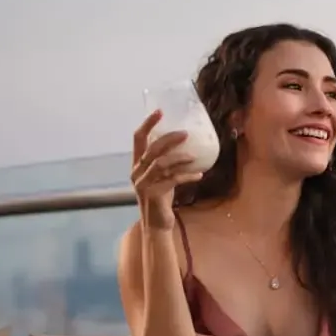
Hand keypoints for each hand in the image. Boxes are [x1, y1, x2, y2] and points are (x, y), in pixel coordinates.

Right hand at [130, 111, 202, 230]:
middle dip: (169, 138)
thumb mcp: (161, 177)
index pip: (138, 138)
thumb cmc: (161, 198)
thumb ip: (166, 163)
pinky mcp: (153, 194)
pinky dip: (187, 175)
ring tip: (194, 156)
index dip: (148, 123)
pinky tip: (199, 174)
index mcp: (137, 165)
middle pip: (152, 149)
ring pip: (161, 163)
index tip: (160, 111)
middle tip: (186, 133)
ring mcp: (143, 184)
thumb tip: (186, 146)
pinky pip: (172, 180)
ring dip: (180, 157)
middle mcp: (137, 172)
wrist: (157, 224)